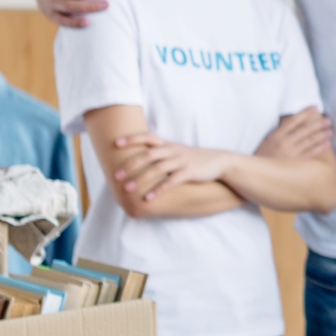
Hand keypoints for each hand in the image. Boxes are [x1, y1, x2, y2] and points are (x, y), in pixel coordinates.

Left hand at [111, 132, 238, 200]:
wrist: (220, 161)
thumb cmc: (194, 158)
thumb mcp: (177, 151)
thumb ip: (160, 152)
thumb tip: (138, 158)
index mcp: (168, 145)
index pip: (147, 137)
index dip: (131, 138)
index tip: (115, 143)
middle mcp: (173, 151)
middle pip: (148, 154)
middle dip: (130, 164)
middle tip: (116, 175)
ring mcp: (181, 161)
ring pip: (157, 168)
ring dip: (141, 178)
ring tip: (128, 188)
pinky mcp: (189, 172)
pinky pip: (171, 181)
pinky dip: (159, 190)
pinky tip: (148, 198)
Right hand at [256, 107, 333, 159]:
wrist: (256, 173)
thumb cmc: (262, 155)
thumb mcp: (268, 140)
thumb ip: (280, 131)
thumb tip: (295, 121)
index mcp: (276, 135)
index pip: (294, 120)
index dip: (306, 112)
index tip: (315, 107)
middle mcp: (284, 143)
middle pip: (305, 130)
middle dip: (318, 124)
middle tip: (328, 120)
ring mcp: (290, 154)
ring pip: (309, 141)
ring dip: (321, 135)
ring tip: (330, 130)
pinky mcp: (294, 163)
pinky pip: (310, 154)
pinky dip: (319, 148)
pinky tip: (327, 143)